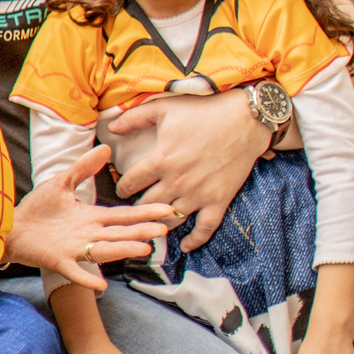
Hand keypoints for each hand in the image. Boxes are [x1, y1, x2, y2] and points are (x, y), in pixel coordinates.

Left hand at [5, 146, 171, 286]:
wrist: (13, 226)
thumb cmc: (39, 208)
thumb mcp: (63, 182)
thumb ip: (83, 168)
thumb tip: (105, 148)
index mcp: (91, 217)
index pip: (123, 215)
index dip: (144, 212)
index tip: (166, 209)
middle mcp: (88, 235)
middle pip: (120, 233)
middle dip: (141, 231)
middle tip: (163, 228)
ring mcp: (75, 249)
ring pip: (104, 250)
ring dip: (123, 250)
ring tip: (144, 248)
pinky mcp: (58, 260)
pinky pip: (75, 271)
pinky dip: (87, 277)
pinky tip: (101, 284)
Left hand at [107, 93, 269, 252]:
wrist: (243, 120)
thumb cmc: (202, 111)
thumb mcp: (163, 107)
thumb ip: (134, 118)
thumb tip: (111, 128)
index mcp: (160, 160)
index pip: (131, 183)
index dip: (122, 187)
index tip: (121, 189)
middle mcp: (176, 182)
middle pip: (146, 204)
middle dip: (136, 208)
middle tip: (132, 209)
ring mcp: (198, 194)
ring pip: (170, 219)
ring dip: (158, 223)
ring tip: (151, 224)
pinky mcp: (218, 201)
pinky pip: (204, 229)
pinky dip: (194, 241)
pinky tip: (185, 246)